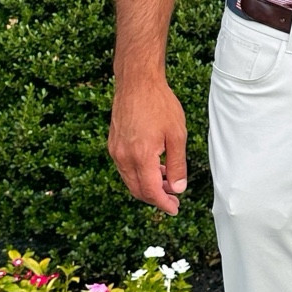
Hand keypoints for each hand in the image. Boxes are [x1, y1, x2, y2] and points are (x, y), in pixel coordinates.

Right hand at [109, 72, 189, 213]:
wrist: (137, 82)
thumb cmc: (159, 104)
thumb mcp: (177, 135)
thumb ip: (177, 164)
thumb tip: (178, 188)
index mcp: (140, 156)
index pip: (151, 191)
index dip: (164, 204)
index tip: (175, 209)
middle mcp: (123, 156)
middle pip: (138, 190)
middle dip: (156, 198)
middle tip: (174, 198)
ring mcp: (115, 150)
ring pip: (130, 180)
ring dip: (148, 185)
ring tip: (168, 180)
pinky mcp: (113, 144)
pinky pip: (125, 168)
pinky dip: (139, 174)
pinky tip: (155, 166)